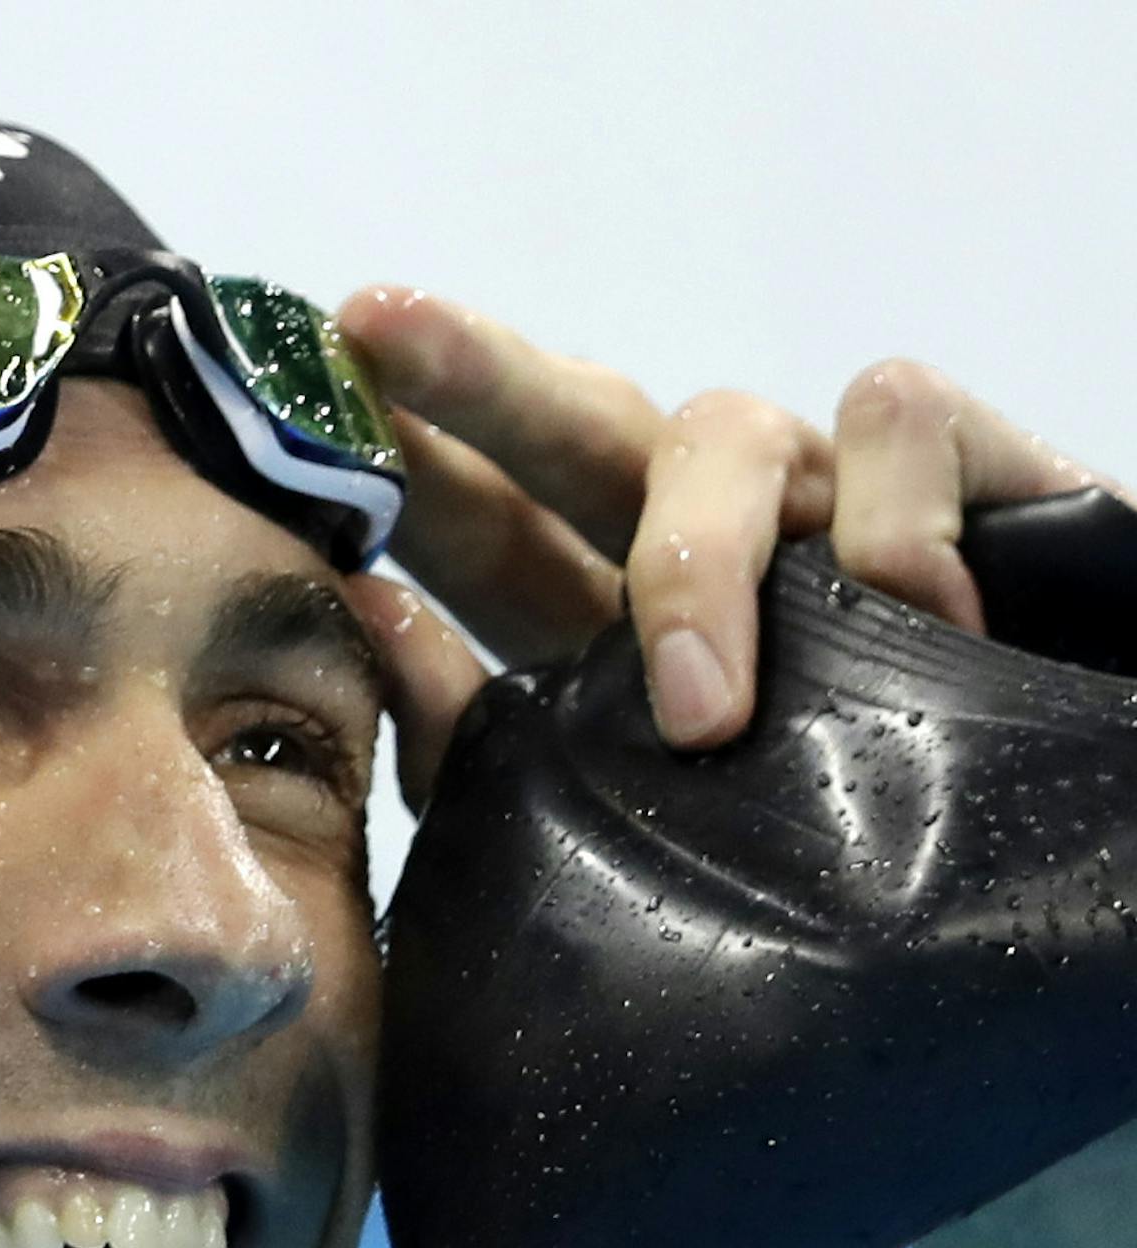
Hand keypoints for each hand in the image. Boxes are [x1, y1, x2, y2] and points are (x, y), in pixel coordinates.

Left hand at [333, 286, 1124, 799]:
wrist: (1038, 836)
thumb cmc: (823, 826)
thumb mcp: (629, 801)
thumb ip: (486, 737)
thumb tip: (365, 622)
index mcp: (599, 607)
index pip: (476, 523)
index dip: (389, 469)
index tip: (287, 423)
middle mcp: (692, 525)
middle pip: (565, 425)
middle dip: (468, 377)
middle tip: (376, 331)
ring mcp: (814, 490)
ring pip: (713, 433)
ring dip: (693, 566)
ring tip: (698, 712)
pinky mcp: (955, 464)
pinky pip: (895, 432)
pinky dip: (892, 520)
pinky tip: (912, 612)